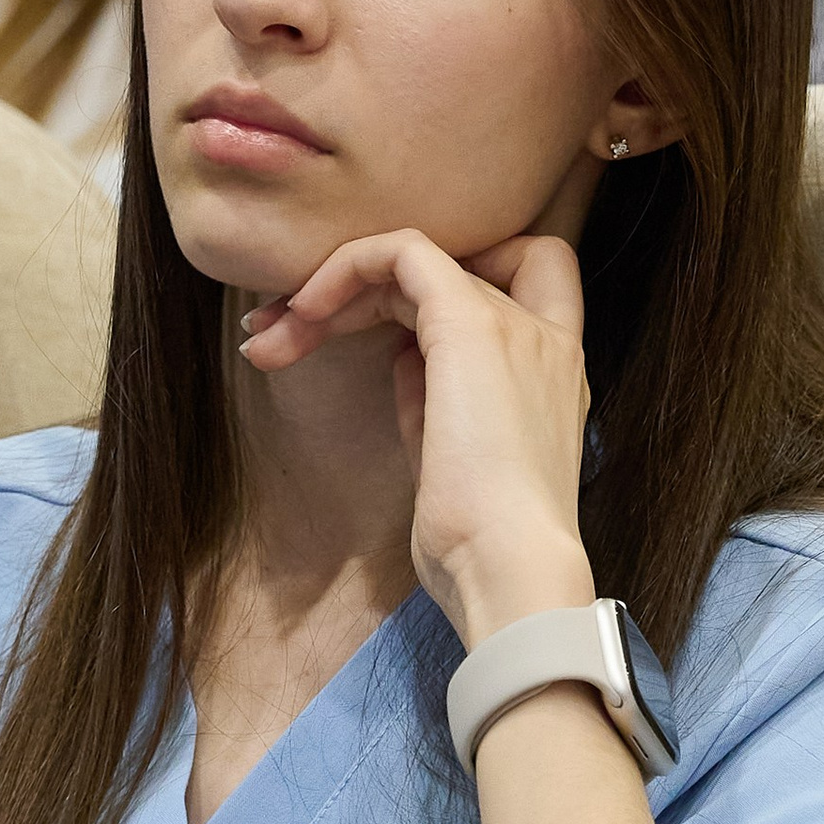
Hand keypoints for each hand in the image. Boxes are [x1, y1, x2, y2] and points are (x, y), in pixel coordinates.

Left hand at [239, 228, 596, 643]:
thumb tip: (400, 356)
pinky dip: (345, 269)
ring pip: (415, 259)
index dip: (459, 274)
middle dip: (359, 289)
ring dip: (332, 289)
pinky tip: (302, 315)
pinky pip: (403, 253)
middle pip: (449, 267)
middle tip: (286, 329)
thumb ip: (432, 397)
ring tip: (271, 337)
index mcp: (552, 372)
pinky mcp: (470, 325)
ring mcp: (514, 325)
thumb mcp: (449, 457)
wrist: (508, 570)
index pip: (529, 275)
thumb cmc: (478, 543)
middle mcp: (544, 336)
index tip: (381, 321)